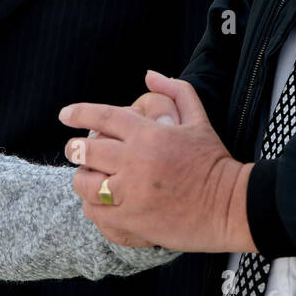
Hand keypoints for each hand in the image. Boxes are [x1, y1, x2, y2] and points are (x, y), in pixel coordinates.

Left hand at [60, 70, 254, 252]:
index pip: (101, 117)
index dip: (78, 113)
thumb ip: (174, 91)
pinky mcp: (132, 221)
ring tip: (88, 178)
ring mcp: (131, 194)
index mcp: (148, 134)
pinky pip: (96, 213)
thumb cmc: (214, 161)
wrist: (230, 207)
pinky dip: (92, 206)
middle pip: (85, 151)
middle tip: (75, 150)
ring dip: (82, 179)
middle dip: (75, 149)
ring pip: (85, 184)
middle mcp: (135, 163)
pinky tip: (99, 202)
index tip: (65, 115)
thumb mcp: (198, 118)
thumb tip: (149, 74)